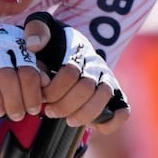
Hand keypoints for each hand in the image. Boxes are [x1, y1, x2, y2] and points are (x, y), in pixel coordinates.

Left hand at [27, 17, 128, 132]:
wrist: (67, 52)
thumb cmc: (52, 45)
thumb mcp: (41, 31)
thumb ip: (37, 30)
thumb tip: (34, 45)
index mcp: (79, 50)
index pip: (70, 72)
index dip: (54, 89)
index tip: (42, 96)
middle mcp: (96, 64)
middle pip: (86, 87)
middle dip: (64, 104)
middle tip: (49, 111)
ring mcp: (108, 80)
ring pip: (104, 97)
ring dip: (84, 114)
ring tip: (67, 120)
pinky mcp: (117, 96)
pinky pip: (123, 110)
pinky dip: (112, 121)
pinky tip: (94, 126)